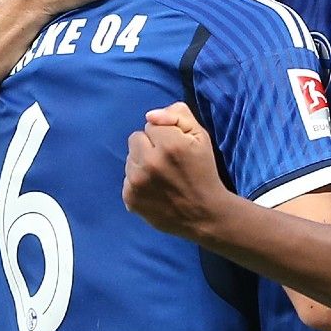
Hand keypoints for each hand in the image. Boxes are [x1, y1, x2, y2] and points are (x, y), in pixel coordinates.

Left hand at [123, 103, 235, 238]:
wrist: (204, 214)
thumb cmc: (204, 172)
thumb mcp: (201, 137)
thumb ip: (178, 116)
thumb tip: (150, 116)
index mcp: (170, 144)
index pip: (151, 124)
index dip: (165, 135)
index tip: (176, 148)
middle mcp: (150, 162)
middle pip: (135, 138)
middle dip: (149, 146)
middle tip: (166, 161)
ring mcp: (137, 182)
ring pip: (129, 159)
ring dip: (142, 164)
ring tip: (161, 177)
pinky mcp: (130, 198)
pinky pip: (126, 179)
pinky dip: (138, 183)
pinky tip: (155, 190)